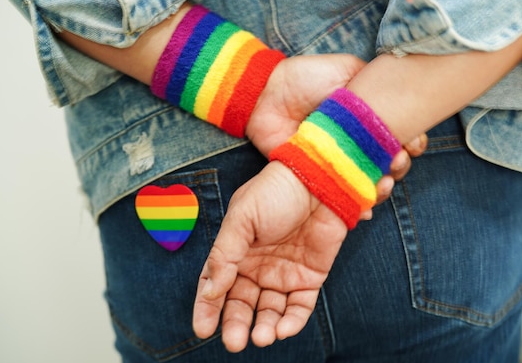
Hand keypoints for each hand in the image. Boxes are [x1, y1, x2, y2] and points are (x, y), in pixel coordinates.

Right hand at [192, 161, 347, 351]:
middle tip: (234, 342)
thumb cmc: (276, 191)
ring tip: (262, 337)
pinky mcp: (310, 277)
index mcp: (236, 251)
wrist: (319, 179)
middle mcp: (258, 266)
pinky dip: (291, 322)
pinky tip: (283, 329)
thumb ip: (224, 254)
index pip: (216, 286)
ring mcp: (284, 274)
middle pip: (242, 304)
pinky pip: (299, 307)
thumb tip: (211, 291)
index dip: (207, 309)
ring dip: (264, 327)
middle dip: (235, 325)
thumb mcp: (242, 218)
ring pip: (270, 311)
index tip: (202, 330)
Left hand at [247, 54, 427, 214]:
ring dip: (383, 188)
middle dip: (400, 165)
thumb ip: (373, 81)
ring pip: (371, 183)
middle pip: (392, 163)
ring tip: (382, 183)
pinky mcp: (320, 178)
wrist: (267, 93)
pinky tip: (366, 208)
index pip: (400, 135)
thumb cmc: (306, 78)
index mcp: (368, 119)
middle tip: (397, 161)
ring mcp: (340, 163)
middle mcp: (358, 143)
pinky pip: (343, 197)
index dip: (413, 142)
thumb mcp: (346, 69)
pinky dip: (357, 207)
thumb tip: (400, 92)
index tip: (414, 143)